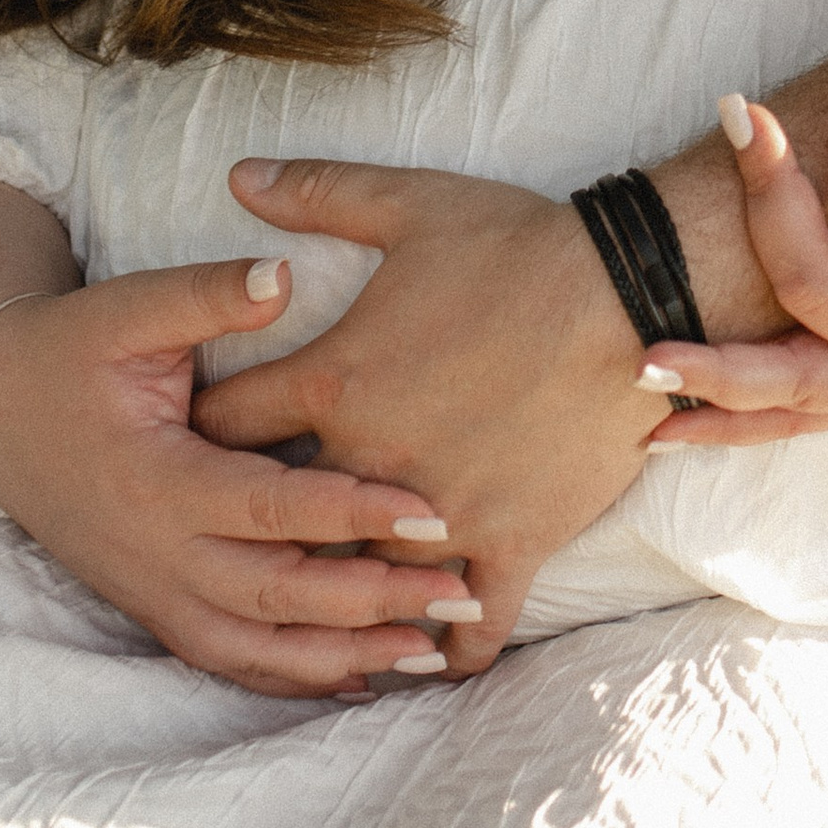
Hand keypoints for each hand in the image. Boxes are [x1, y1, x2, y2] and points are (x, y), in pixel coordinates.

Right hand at [0, 252, 475, 698]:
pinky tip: (363, 679)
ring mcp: (156, 592)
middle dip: (372, 599)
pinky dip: (297, 677)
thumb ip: (204, 298)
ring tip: (429, 650)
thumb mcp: (124, 311)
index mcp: (158, 479)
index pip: (270, 507)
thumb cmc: (67, 354)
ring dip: (345, 656)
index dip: (352, 511)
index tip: (431, 508)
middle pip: (278, 594)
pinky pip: (234, 660)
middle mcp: (158, 553)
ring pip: (260, 647)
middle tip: (458, 593)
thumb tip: (279, 275)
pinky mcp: (157, 610)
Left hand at [192, 160, 660, 674]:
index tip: (194, 443)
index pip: (226, 425)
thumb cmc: (519, 247)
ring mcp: (441, 514)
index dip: (203, 432)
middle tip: (243, 535)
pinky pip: (467, 627)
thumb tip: (235, 172)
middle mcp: (374, 461)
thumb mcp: (410, 203)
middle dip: (259, 527)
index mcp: (337, 382)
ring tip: (323, 609)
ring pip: (362, 584)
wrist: (632, 297)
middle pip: (280, 519)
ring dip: (343, 596)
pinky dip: (446, 647)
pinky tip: (430, 655)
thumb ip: (315, 191)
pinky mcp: (509, 545)